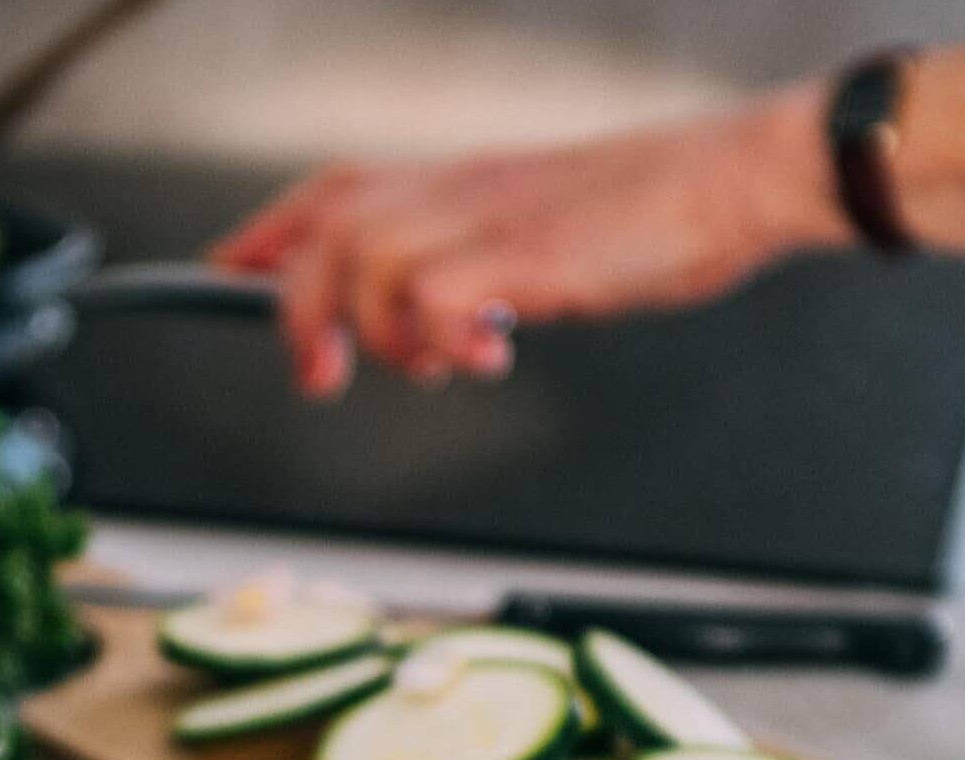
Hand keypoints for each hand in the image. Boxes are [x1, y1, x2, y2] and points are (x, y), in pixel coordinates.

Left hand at [210, 85, 851, 395]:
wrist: (737, 180)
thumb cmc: (657, 211)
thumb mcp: (542, 231)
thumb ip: (479, 268)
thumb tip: (439, 324)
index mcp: (462, 181)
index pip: (335, 191)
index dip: (270, 231)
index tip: (227, 270)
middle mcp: (461, 189)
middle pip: (330, 229)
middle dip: (296, 304)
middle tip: (317, 373)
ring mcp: (490, 216)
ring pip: (366, 260)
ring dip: (375, 331)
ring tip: (424, 367)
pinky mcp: (525, 252)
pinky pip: (434, 294)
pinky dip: (439, 339)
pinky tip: (483, 358)